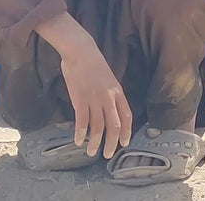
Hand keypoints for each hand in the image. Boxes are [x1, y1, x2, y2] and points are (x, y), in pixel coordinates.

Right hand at [53, 33, 132, 159]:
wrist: (80, 50)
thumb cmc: (93, 63)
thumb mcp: (108, 78)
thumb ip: (109, 95)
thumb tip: (107, 111)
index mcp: (117, 92)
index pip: (127, 116)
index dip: (127, 132)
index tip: (124, 144)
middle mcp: (108, 97)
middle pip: (114, 126)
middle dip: (112, 143)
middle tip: (107, 155)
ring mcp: (94, 99)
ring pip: (98, 127)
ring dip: (95, 142)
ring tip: (91, 152)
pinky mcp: (80, 99)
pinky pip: (82, 121)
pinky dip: (80, 133)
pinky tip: (77, 141)